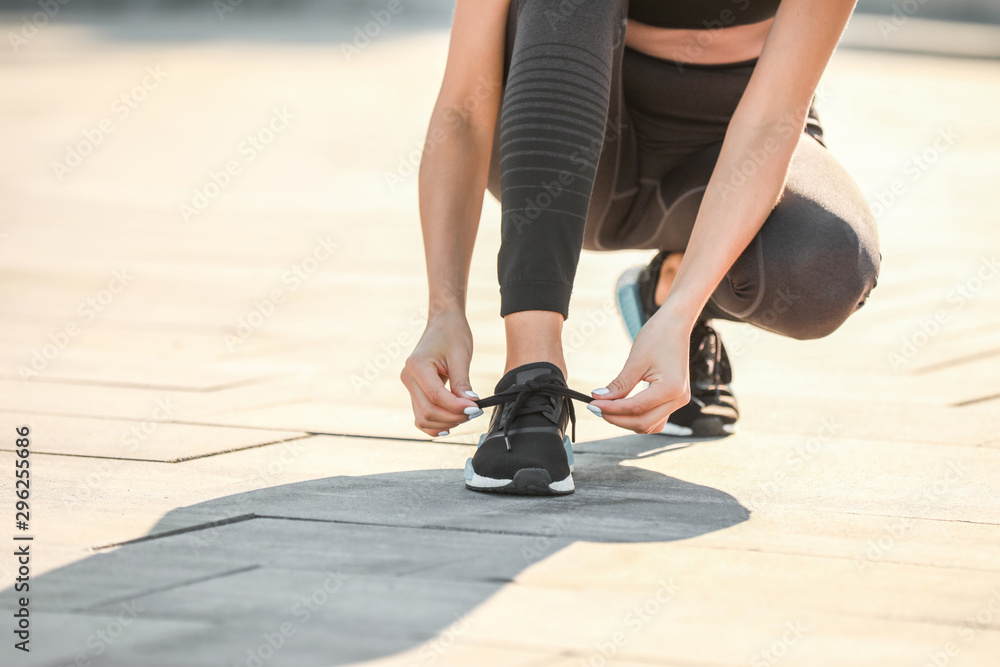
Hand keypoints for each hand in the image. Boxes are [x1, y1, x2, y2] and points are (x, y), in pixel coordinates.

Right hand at [401, 311, 481, 436]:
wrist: (443, 323)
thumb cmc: (452, 334)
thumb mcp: (460, 356)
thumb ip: (462, 383)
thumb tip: (470, 405)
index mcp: (417, 366)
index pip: (436, 396)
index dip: (456, 407)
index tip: (476, 409)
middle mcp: (408, 377)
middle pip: (428, 411)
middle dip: (453, 417)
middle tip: (475, 412)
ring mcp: (409, 386)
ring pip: (423, 418)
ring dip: (445, 422)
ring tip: (466, 415)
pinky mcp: (415, 391)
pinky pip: (421, 415)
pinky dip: (434, 424)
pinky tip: (450, 425)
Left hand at [588, 310, 692, 433]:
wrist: (676, 324)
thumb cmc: (658, 336)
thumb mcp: (635, 360)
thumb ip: (619, 384)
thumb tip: (599, 399)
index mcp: (671, 388)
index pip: (636, 408)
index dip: (611, 409)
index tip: (593, 404)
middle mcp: (679, 399)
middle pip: (643, 423)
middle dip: (617, 418)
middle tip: (596, 408)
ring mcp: (679, 401)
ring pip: (650, 425)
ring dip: (628, 421)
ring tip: (607, 409)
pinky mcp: (674, 399)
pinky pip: (656, 417)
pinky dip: (638, 417)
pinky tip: (622, 408)